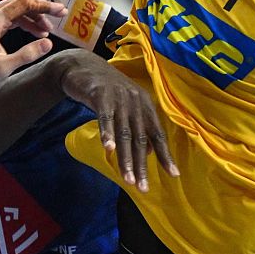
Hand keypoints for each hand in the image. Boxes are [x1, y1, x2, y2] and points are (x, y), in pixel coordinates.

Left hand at [0, 0, 65, 99]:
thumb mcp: (4, 68)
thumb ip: (27, 54)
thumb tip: (48, 43)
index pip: (24, 3)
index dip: (44, 6)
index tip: (61, 11)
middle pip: (20, 2)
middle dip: (41, 9)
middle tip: (59, 17)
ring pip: (15, 8)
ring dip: (32, 17)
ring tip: (46, 32)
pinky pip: (8, 16)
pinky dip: (22, 22)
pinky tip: (34, 33)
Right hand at [48, 50, 176, 188]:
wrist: (81, 66)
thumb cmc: (105, 90)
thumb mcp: (125, 107)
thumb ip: (137, 128)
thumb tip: (148, 154)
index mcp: (145, 105)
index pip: (158, 134)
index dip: (165, 154)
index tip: (173, 175)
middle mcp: (136, 101)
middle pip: (141, 138)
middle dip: (142, 165)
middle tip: (142, 187)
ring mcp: (119, 97)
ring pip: (124, 133)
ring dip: (126, 158)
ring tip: (128, 179)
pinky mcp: (101, 95)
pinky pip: (105, 118)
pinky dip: (107, 133)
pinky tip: (108, 149)